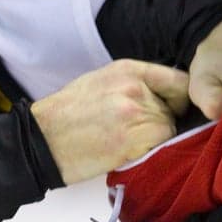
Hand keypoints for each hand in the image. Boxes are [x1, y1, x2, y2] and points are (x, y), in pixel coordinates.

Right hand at [31, 59, 189, 183]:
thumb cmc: (67, 114)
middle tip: (133, 131)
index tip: (173, 110)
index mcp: (127, 69)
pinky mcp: (132, 139)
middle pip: (174, 108)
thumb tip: (163, 96)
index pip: (178, 80)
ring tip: (124, 141)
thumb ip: (133, 83)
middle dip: (161, 121)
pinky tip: (125, 151)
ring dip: (154, 139)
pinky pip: (159, 145)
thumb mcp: (100, 82)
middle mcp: (135, 87)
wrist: (42, 139)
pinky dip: (148, 151)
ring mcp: (134, 113)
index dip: (180, 98)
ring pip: (168, 129)